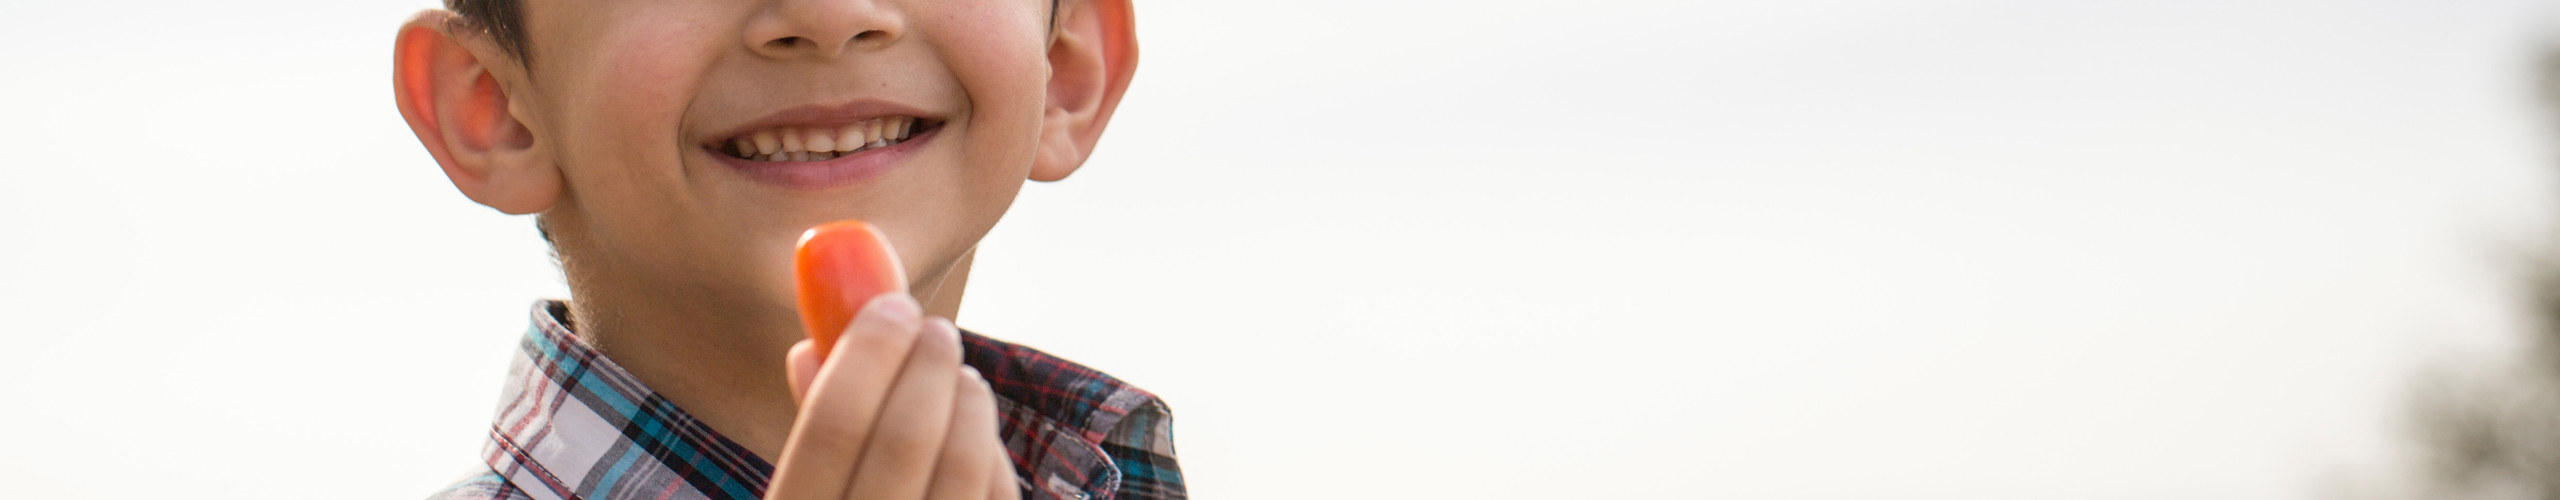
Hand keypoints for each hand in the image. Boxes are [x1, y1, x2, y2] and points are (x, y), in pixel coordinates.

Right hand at [768, 293, 1018, 499]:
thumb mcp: (801, 499)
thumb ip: (808, 440)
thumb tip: (811, 347)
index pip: (831, 429)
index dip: (866, 354)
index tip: (891, 304)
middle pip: (906, 442)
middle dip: (927, 368)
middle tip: (936, 329)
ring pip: (964, 470)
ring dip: (967, 406)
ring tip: (961, 377)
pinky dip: (990, 461)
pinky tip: (977, 440)